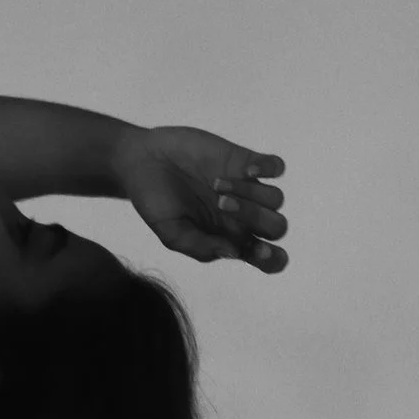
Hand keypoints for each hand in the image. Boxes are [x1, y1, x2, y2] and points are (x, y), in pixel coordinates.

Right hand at [112, 124, 288, 270]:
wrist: (142, 160)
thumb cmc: (154, 201)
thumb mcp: (170, 232)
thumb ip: (201, 247)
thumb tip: (235, 253)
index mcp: (229, 240)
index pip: (267, 258)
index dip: (272, 258)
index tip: (257, 249)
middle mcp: (243, 217)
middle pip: (276, 227)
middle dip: (254, 218)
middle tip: (220, 204)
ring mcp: (247, 188)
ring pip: (276, 199)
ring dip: (250, 193)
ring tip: (216, 183)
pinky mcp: (243, 160)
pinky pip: (275, 167)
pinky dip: (267, 168)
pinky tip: (243, 168)